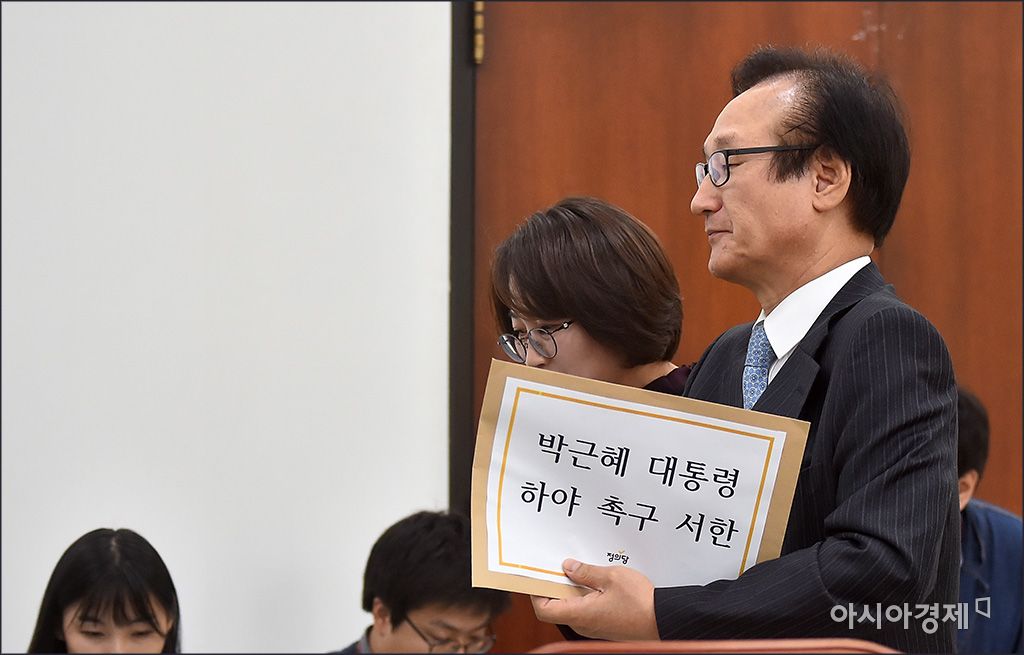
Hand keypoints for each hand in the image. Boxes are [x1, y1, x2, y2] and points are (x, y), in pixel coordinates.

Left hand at [531, 558, 658, 640]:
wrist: (663, 619)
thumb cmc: (641, 603)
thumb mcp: (611, 577)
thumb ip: (586, 572)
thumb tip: (568, 567)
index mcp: (580, 614)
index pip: (543, 608)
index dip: (535, 591)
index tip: (537, 575)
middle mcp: (583, 624)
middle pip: (555, 607)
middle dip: (554, 585)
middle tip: (559, 567)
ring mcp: (593, 626)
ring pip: (570, 607)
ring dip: (570, 589)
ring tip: (579, 571)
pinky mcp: (602, 625)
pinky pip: (584, 610)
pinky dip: (582, 596)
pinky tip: (593, 582)